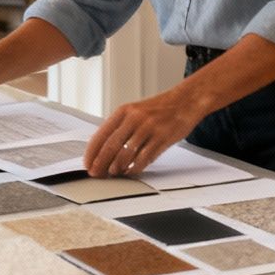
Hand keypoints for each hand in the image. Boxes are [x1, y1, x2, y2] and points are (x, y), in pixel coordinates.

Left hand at [84, 92, 206, 176]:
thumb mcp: (136, 111)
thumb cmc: (160, 108)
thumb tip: (104, 150)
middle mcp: (135, 118)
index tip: (87, 163)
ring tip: (113, 173)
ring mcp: (149, 128)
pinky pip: (144, 158)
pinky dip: (135, 168)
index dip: (92, 152)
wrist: (186, 100)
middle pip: (111, 146)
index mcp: (125, 111)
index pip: (102, 134)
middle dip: (100, 163)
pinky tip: (131, 172)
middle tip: (96, 173)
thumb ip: (121, 127)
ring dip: (117, 167)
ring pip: (126, 154)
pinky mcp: (162, 138)